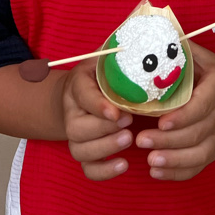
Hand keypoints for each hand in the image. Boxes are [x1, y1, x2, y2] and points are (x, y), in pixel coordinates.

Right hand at [61, 59, 132, 180]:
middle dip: (104, 129)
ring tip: (128, 140)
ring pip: (80, 150)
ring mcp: (75, 136)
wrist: (78, 96)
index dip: (98, 106)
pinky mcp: (84, 152)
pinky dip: (104, 172)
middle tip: (128, 124)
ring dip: (105, 148)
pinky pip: (87, 169)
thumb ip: (118, 54)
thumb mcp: (105, 60)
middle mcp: (72, 113)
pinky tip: (124, 165)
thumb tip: (142, 43)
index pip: (83, 96)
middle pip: (77, 128)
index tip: (117, 112)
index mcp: (77, 86)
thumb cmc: (100, 75)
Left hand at [135, 43, 214, 180]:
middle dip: (168, 140)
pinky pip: (199, 166)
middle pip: (196, 133)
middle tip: (141, 140)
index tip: (160, 121)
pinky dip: (178, 173)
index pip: (202, 106)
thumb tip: (154, 36)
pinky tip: (157, 172)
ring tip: (149, 160)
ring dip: (173, 160)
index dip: (182, 117)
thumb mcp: (207, 58)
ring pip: (199, 154)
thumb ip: (184, 51)